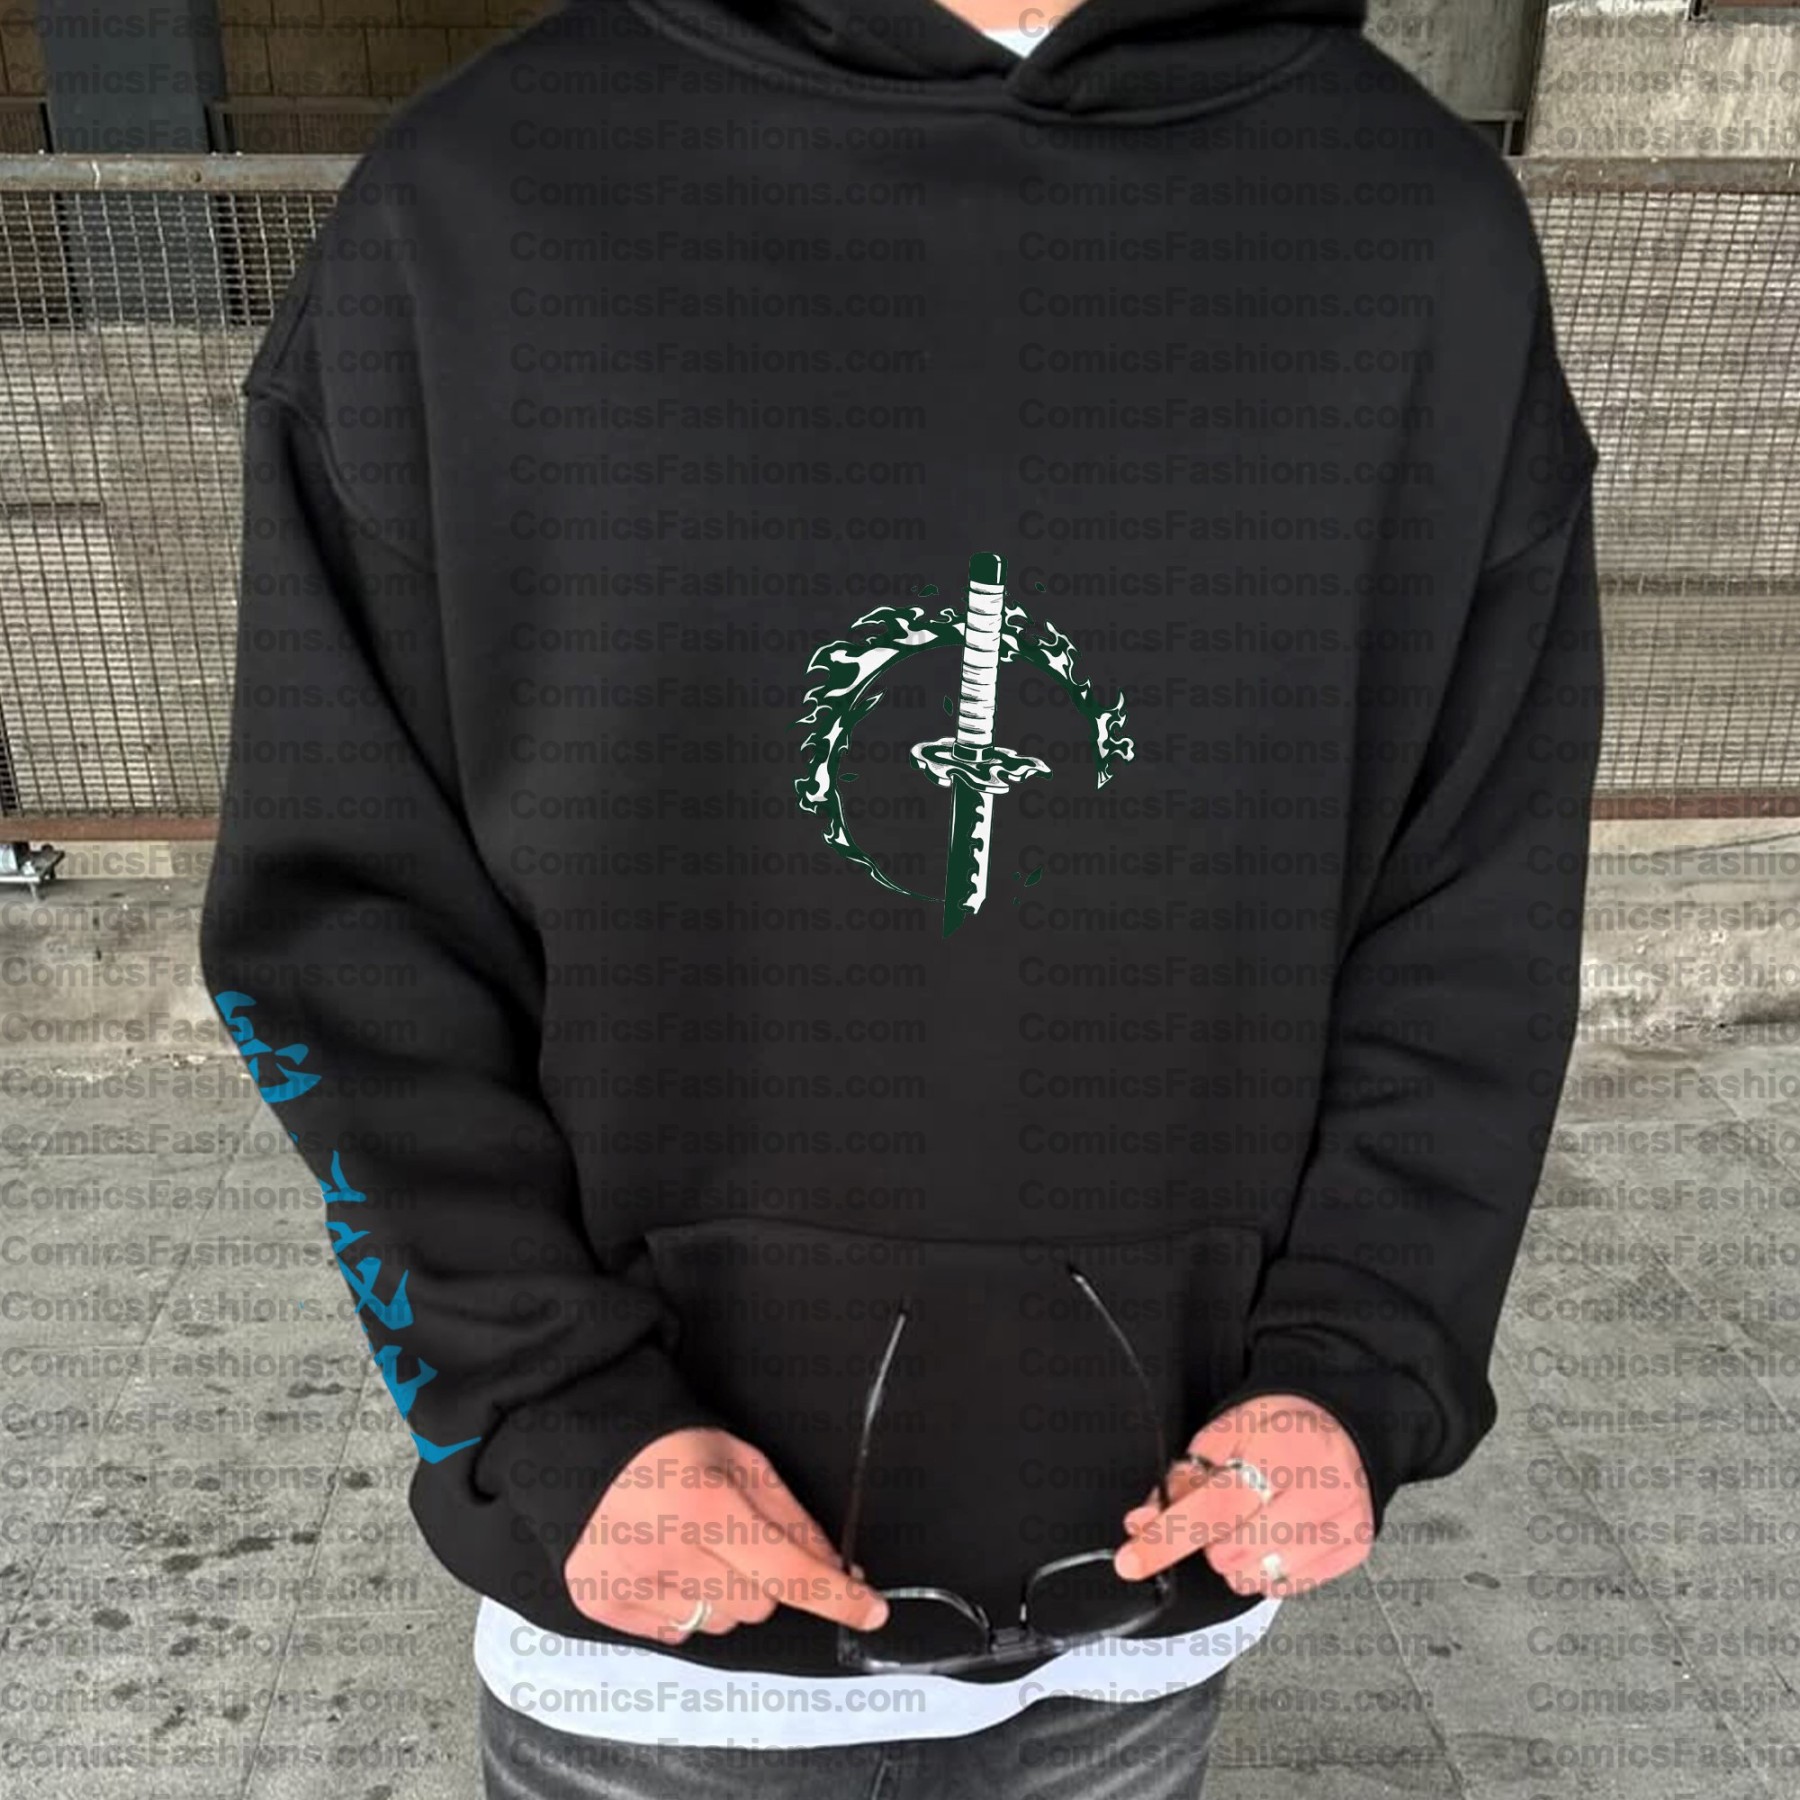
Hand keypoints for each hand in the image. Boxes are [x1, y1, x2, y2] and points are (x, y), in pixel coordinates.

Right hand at [562, 1425, 889, 1644]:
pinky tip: (662, 1563)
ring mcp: (632, 1581)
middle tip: (731, 1538)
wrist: (591, 1442)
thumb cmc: (673, 1446)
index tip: (870, 1612)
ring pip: (717, 1624)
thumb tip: (838, 1569)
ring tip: (690, 1546)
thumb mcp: (745, 1463)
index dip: (836, 1596)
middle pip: (757, 1606)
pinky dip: (678, 1606)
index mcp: (710, 1507)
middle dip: (761, 1579)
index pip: (789, 1572)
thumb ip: (793, 1520)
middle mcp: (670, 1551)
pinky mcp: (602, 1601)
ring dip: (719, 1596)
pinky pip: (672, 1632)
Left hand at [1111, 1394, 1374, 1598]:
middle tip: (1227, 1508)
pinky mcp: (1353, 1551)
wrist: (1344, 1422)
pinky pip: (1287, 1586)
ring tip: (1254, 1519)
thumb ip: (1182, 1480)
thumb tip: (1143, 1523)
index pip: (1214, 1510)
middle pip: (1231, 1552)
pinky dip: (1269, 1568)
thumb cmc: (1283, 1425)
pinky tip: (1278, 1534)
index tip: (1131, 1561)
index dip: (1166, 1539)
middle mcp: (1319, 1493)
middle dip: (1212, 1539)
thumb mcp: (1224, 1434)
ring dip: (1239, 1558)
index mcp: (1282, 1453)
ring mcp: (1341, 1526)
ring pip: (1257, 1577)